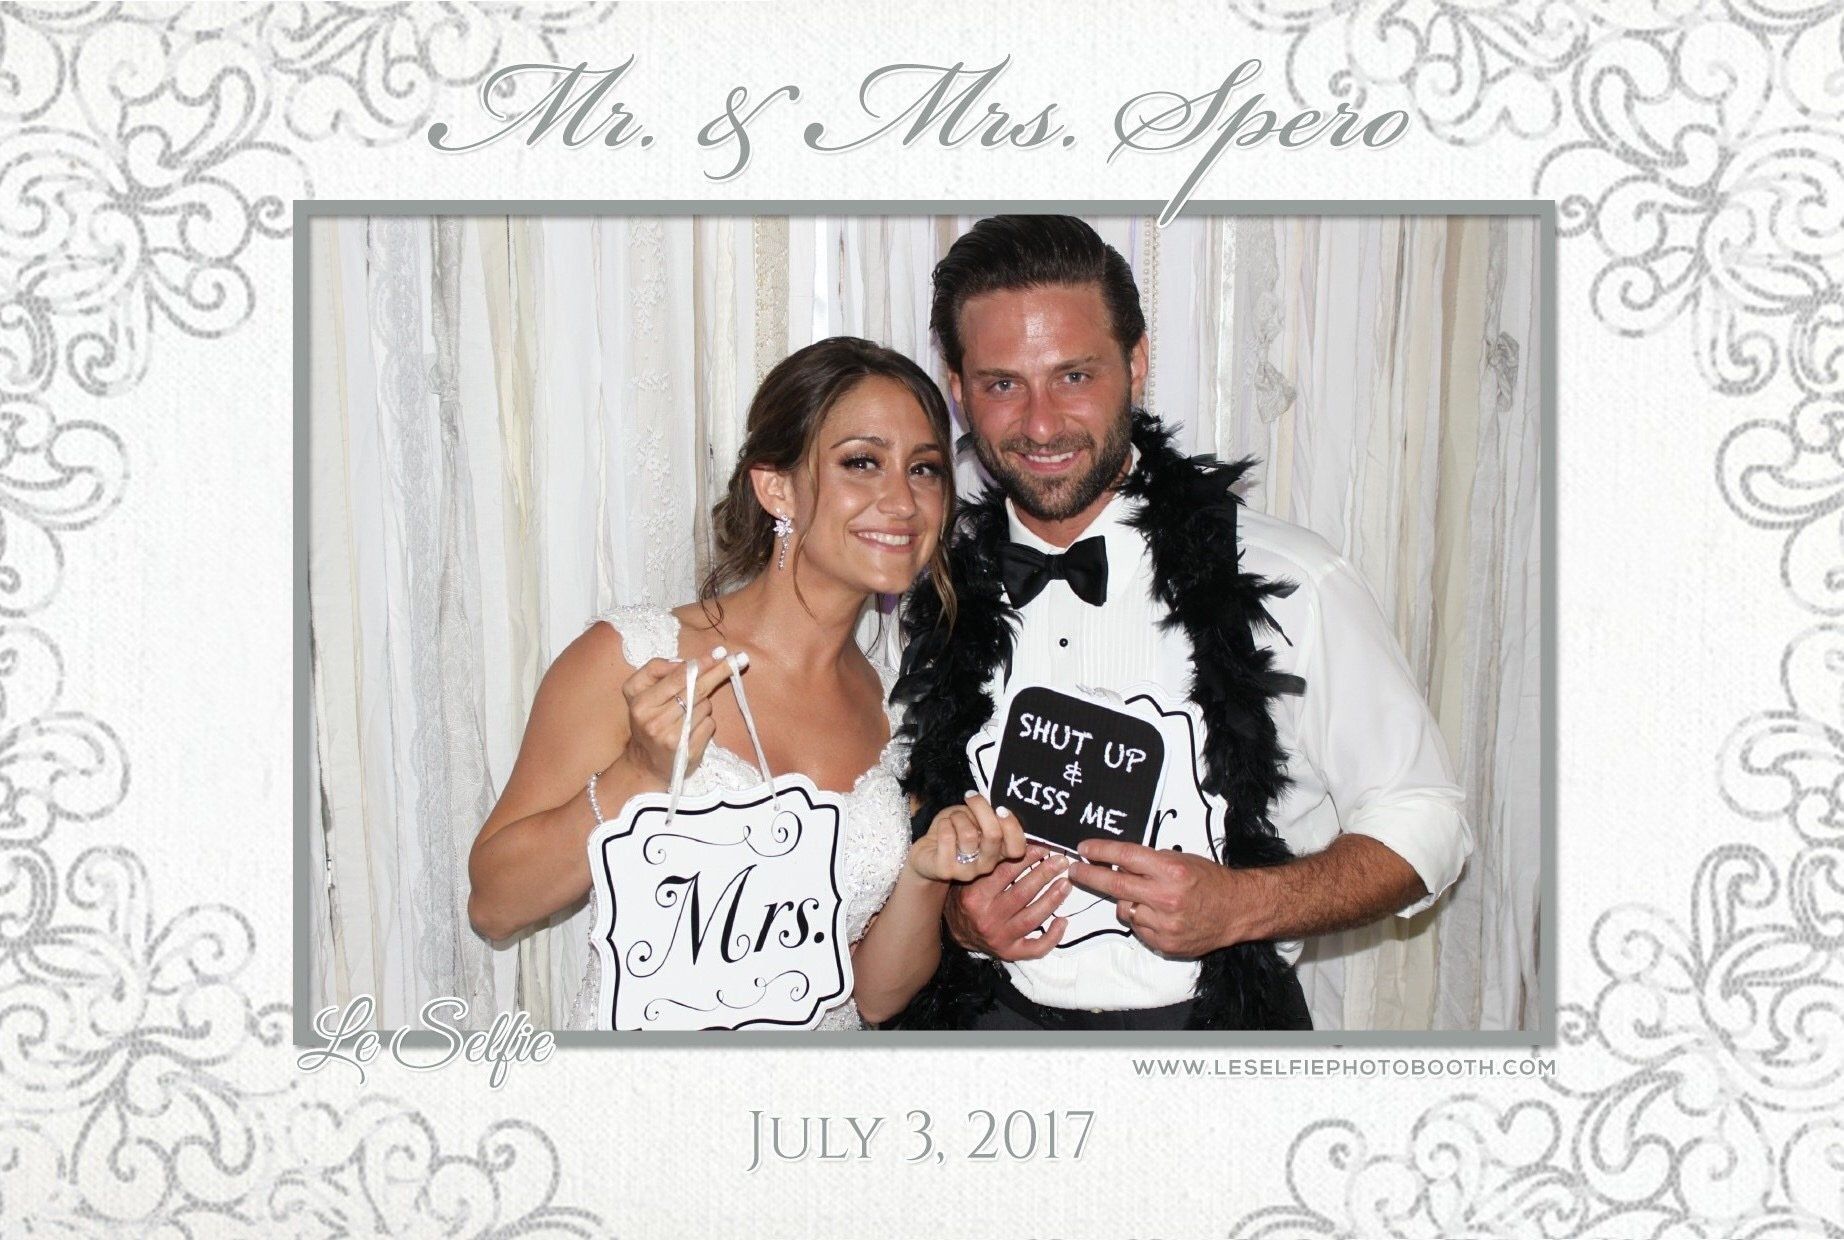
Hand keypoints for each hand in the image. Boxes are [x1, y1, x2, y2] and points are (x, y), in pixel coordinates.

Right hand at [614, 652, 741, 788]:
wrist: (647, 763)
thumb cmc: (647, 720)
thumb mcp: (637, 692)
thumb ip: (654, 671)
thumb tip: (685, 662)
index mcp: (641, 704)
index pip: (676, 678)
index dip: (699, 664)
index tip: (718, 654)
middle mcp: (655, 722)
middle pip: (695, 689)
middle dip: (717, 672)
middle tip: (738, 659)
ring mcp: (673, 738)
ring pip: (705, 706)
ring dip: (704, 704)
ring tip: (688, 713)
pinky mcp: (689, 751)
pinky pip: (709, 724)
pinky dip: (706, 721)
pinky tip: (693, 727)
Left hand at [909, 792, 1026, 882]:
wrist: (927, 853)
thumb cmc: (955, 831)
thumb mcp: (974, 820)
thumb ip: (987, 816)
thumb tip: (994, 805)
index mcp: (999, 852)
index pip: (1017, 847)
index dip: (1012, 827)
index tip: (1000, 809)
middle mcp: (987, 865)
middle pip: (993, 835)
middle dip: (981, 809)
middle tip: (971, 796)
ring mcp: (967, 871)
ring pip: (968, 833)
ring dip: (958, 816)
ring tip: (953, 818)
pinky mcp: (945, 870)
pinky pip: (947, 836)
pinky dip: (944, 823)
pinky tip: (942, 827)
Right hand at [944, 845, 1073, 960]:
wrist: (954, 931)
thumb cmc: (965, 898)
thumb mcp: (969, 877)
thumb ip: (990, 863)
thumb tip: (1017, 840)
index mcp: (975, 896)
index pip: (1005, 872)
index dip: (1027, 857)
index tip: (1043, 848)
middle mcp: (987, 918)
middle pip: (1022, 893)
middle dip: (1045, 874)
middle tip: (1061, 861)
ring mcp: (999, 937)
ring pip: (1032, 918)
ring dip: (1053, 900)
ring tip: (1066, 884)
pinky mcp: (1009, 952)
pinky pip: (1035, 948)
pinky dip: (1052, 937)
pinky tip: (1063, 921)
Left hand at [1068, 839, 1248, 957]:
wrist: (1237, 910)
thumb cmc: (1210, 881)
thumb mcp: (1181, 861)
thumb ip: (1149, 863)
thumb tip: (1116, 864)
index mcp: (1171, 871)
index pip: (1126, 856)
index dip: (1101, 851)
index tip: (1084, 848)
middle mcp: (1166, 898)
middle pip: (1115, 885)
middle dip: (1090, 876)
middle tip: (1075, 870)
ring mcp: (1165, 924)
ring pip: (1125, 909)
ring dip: (1126, 901)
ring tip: (1147, 897)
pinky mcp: (1165, 943)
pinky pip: (1138, 928)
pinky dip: (1141, 919)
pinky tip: (1159, 914)